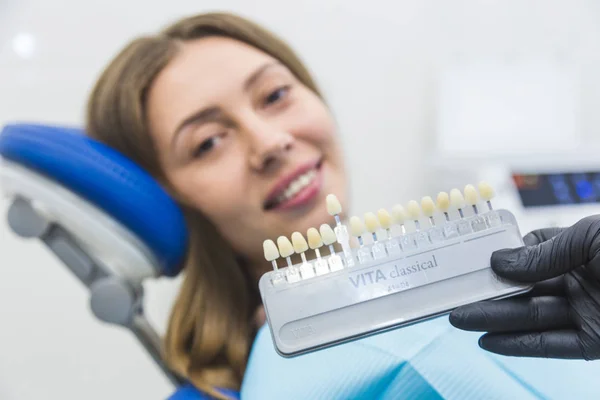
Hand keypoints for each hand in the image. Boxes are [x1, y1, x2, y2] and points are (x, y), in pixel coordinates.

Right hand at [449, 215, 599, 359]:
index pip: (536, 251)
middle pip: (525, 289)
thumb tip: (499, 262)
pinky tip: (489, 341)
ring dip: (493, 320)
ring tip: (459, 318)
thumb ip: (547, 251)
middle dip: (489, 293)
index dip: (508, 256)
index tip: (480, 261)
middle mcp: (581, 281)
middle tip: (456, 296)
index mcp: (582, 250)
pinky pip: (552, 346)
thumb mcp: (591, 237)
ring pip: (531, 317)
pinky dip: (519, 346)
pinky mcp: (595, 343)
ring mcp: (586, 313)